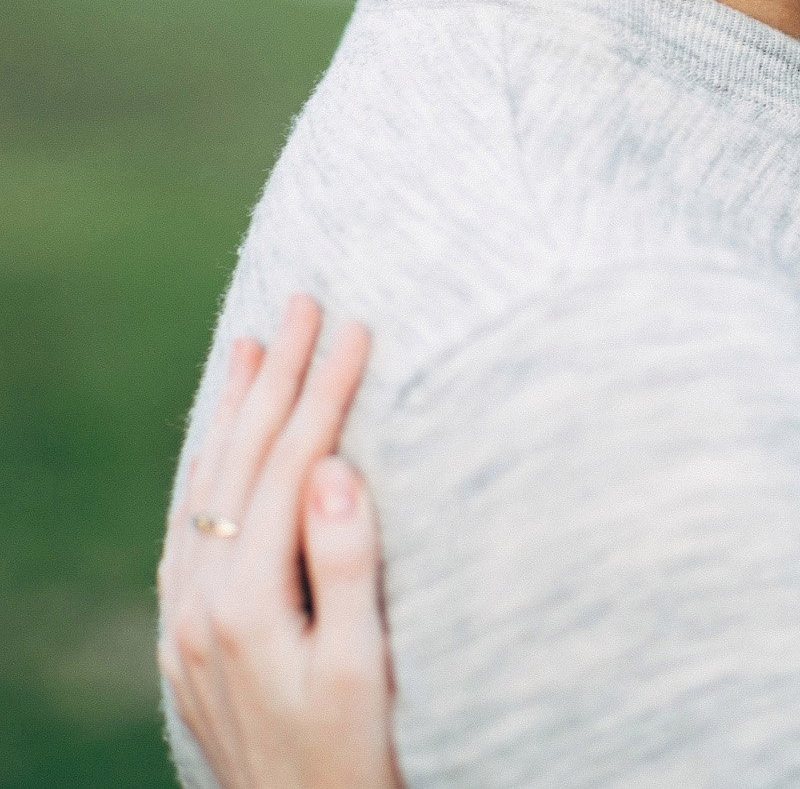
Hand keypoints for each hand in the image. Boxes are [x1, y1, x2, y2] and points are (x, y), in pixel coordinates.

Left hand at [158, 294, 402, 788]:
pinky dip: (209, 471)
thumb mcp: (365, 668)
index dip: (325, 393)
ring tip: (253, 346)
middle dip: (275, 378)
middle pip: (239, 464)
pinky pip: (189, 531)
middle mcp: (204, 607)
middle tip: (304, 302)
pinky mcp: (190, 640)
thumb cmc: (358, 757)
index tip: (358, 328)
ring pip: (204, 490)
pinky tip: (222, 447)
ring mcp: (188, 624)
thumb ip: (346, 569)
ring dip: (232, 413)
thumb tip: (335, 470)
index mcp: (248, 606)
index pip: (292, 467)